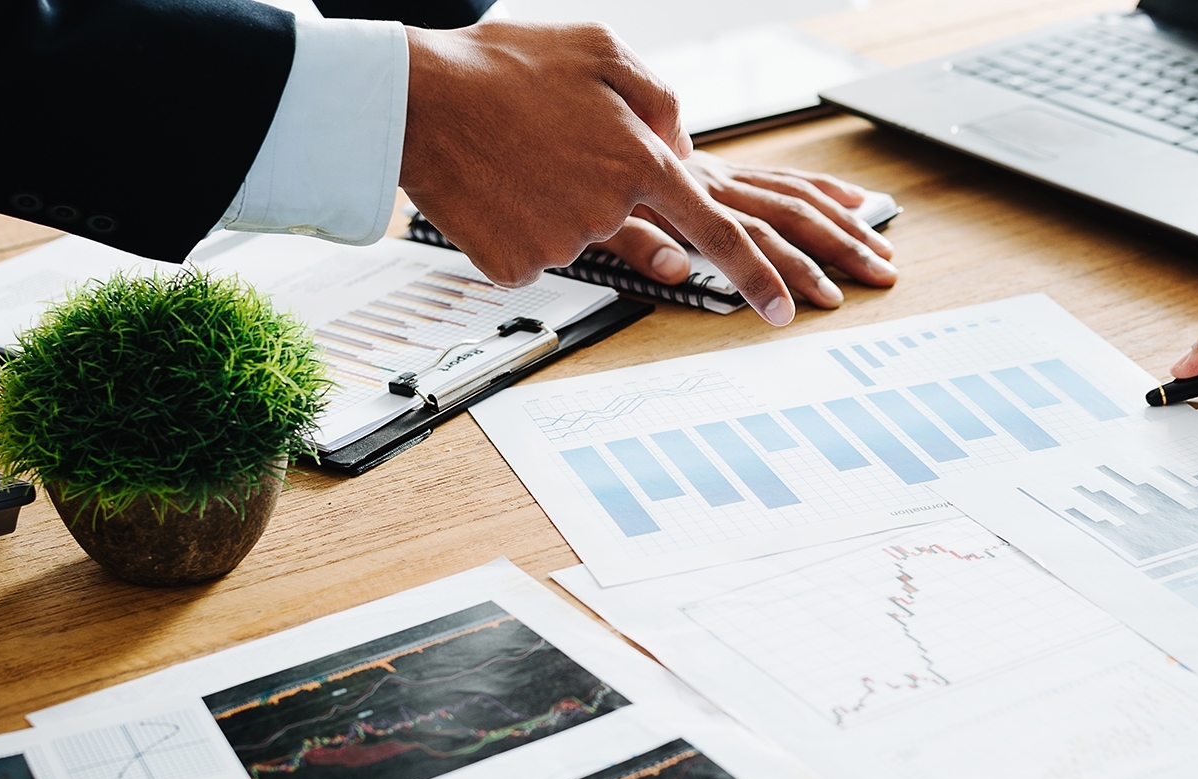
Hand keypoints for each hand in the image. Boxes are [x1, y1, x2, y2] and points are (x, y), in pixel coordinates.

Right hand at [397, 21, 794, 324]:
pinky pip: (533, 250)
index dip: (756, 273)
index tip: (783, 310)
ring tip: (514, 153)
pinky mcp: (517, 266)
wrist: (414, 101)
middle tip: (545, 141)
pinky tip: (493, 185)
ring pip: (575, 231)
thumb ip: (658, 99)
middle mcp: (608, 208)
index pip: (719, 229)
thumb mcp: (601, 50)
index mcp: (641, 159)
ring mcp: (561, 243)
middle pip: (623, 212)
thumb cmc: (504, 67)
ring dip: (552, 198)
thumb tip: (680, 144)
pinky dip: (516, 222)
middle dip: (593, 181)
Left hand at [591, 152, 896, 308]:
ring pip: (794, 196)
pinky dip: (824, 189)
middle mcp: (708, 179)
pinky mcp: (723, 169)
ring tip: (880, 252)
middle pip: (785, 214)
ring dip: (842, 225)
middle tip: (875, 279)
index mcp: (677, 193)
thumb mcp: (589, 218)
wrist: (564, 123)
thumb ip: (632, 242)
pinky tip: (856, 202)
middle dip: (836, 249)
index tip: (793, 312)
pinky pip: (783, 177)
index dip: (766, 276)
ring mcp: (720, 173)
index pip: (735, 238)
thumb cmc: (572, 171)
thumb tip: (676, 268)